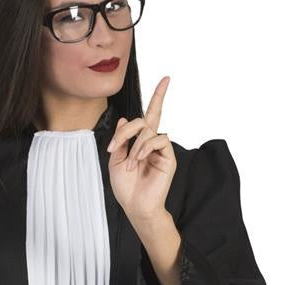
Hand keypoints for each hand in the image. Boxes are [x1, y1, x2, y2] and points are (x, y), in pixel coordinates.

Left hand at [106, 76, 176, 222]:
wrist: (135, 206)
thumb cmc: (126, 187)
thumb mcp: (116, 159)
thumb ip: (121, 139)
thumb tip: (126, 118)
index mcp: (141, 141)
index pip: (150, 114)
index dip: (158, 96)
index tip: (166, 79)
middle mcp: (153, 142)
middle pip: (144, 119)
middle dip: (126, 131)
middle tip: (115, 148)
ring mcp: (161, 149)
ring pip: (148, 130)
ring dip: (134, 145)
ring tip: (129, 164)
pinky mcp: (169, 157)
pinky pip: (158, 140)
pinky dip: (145, 148)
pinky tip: (139, 160)